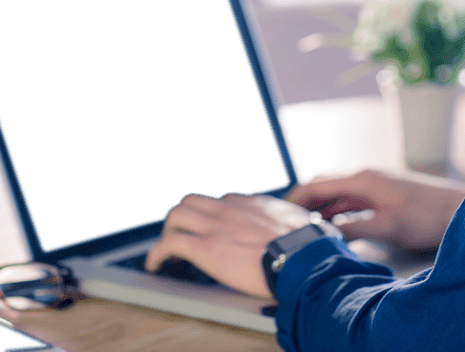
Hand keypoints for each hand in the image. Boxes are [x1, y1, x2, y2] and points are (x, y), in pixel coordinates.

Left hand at [145, 193, 314, 298]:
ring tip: (167, 248)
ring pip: (178, 214)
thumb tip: (308, 229)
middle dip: (185, 217)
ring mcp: (216, 225)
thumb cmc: (309, 247)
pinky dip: (158, 252)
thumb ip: (294, 223)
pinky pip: (170, 242)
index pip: (225, 202)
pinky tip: (155, 264)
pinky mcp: (205, 246)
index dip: (216, 216)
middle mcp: (231, 208)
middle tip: (184, 234)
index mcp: (254, 204)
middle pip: (195, 201)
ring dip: (169, 229)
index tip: (215, 229)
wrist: (302, 258)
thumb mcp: (303, 224)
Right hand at [287, 169, 464, 249]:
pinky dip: (338, 210)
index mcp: (362, 179)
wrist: (460, 208)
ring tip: (305, 226)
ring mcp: (375, 184)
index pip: (318, 184)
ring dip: (321, 207)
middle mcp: (365, 176)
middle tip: (287, 220)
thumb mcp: (387, 227)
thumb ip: (354, 228)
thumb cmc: (428, 216)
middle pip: (324, 185)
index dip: (295, 197)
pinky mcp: (384, 193)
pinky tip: (334, 225)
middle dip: (304, 201)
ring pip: (338, 193)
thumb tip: (326, 234)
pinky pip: (352, 199)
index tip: (279, 211)